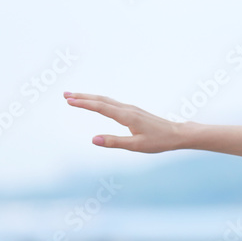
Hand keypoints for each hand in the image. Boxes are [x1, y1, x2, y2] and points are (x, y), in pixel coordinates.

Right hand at [64, 91, 183, 152]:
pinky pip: (112, 103)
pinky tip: (96, 103)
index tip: (69, 101)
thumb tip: (93, 140)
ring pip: (107, 100)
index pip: (101, 107)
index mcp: (127, 116)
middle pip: (101, 100)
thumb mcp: (136, 146)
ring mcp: (131, 109)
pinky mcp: (133, 112)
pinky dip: (100, 101)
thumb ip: (114, 142)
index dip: (84, 103)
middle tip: (65, 94)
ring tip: (75, 97)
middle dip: (82, 97)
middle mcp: (128, 109)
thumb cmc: (159, 141)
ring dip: (90, 97)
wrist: (177, 133)